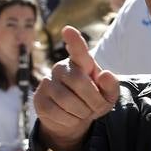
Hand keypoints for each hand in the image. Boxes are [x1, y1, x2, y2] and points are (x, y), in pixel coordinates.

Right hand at [32, 26, 118, 150]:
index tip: (68, 30)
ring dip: (82, 113)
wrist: (73, 118)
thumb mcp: (107, 96)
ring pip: (67, 100)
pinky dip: (70, 120)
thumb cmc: (92, 100)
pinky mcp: (39, 98)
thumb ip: (111, 85)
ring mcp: (48, 82)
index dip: (74, 40)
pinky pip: (57, 112)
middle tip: (97, 109)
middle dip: (93, 101)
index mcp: (81, 62)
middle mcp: (62, 67)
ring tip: (83, 113)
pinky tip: (70, 117)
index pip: (78, 49)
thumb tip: (105, 74)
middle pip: (79, 82)